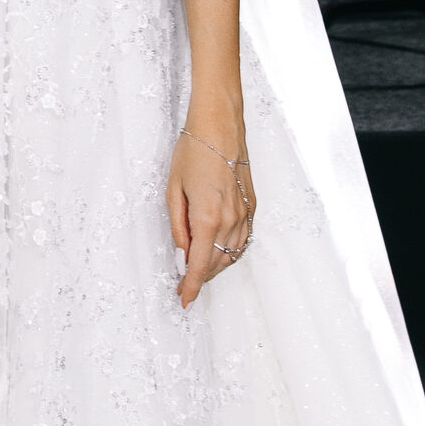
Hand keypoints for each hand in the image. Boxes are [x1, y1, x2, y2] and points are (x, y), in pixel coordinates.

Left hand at [166, 119, 254, 308]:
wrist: (220, 126)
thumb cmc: (192, 151)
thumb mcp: (172, 189)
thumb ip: (177, 226)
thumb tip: (182, 253)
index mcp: (207, 217)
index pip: (200, 266)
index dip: (191, 286)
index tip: (184, 300)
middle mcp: (230, 220)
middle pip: (217, 263)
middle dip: (201, 277)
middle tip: (183, 282)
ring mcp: (245, 214)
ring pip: (232, 254)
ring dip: (216, 265)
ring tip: (198, 267)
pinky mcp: (252, 206)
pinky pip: (243, 239)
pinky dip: (230, 251)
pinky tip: (218, 249)